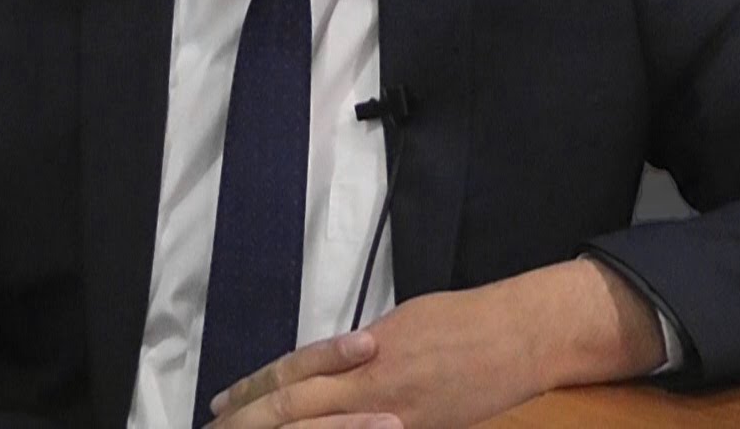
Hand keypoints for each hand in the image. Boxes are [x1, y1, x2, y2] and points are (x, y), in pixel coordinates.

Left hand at [209, 259, 663, 427]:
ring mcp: (397, 419)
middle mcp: (373, 387)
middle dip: (253, 419)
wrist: (519, 337)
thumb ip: (363, 350)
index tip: (224, 398)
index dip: (254, 389)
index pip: (294, 374)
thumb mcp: (402, 324)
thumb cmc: (462, 320)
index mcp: (364, 352)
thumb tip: (335, 363)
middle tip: (220, 423)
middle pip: (296, 411)